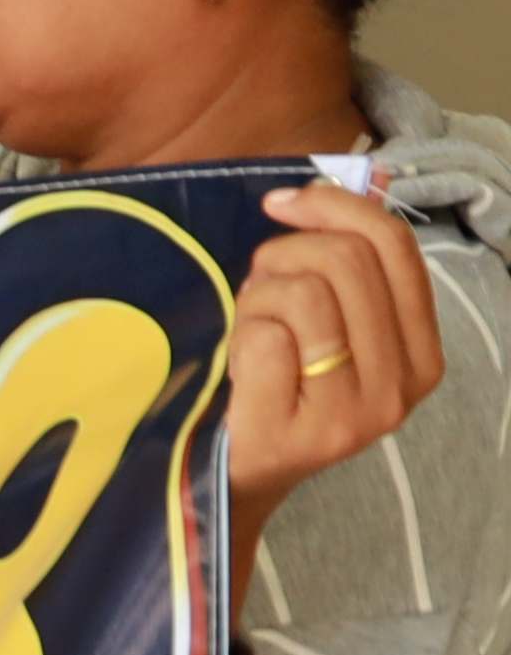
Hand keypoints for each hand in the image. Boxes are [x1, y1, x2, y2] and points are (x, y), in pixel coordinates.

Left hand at [227, 181, 445, 513]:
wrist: (234, 474)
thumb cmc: (273, 383)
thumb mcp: (325, 320)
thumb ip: (346, 262)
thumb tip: (345, 179)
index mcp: (421, 353)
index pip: (394, 247)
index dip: (336, 206)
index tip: (282, 202)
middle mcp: (402, 385)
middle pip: (346, 262)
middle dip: (283, 255)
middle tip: (257, 284)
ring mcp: (357, 413)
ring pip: (305, 295)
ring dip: (257, 298)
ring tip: (250, 330)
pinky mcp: (305, 432)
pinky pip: (266, 337)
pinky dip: (239, 338)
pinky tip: (239, 370)